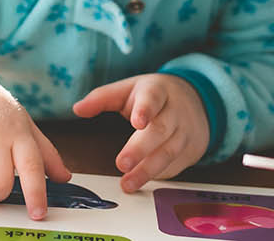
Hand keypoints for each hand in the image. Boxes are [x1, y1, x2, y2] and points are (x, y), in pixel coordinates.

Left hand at [72, 74, 208, 192]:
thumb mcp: (129, 89)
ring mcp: (185, 132)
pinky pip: (174, 166)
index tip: (138, 122)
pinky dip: (158, 176)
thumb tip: (77, 109)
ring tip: (127, 184)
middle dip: (141, 148)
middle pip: (160, 130)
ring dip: (147, 170)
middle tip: (121, 164)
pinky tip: (142, 183)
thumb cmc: (154, 97)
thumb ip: (102, 98)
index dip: (145, 110)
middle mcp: (175, 111)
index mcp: (157, 91)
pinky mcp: (189, 151)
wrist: (196, 102)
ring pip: (168, 152)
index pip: (152, 98)